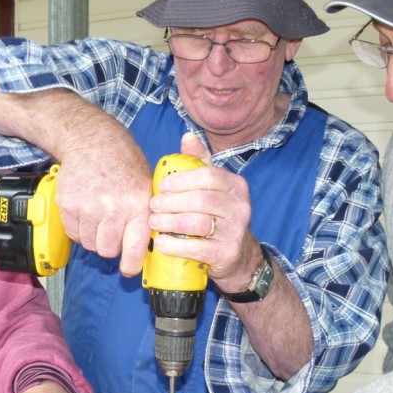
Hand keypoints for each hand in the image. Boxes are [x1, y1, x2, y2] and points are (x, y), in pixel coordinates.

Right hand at [53, 116, 153, 276]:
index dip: (130, 265)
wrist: (92, 140)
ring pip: (89, 244)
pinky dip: (79, 229)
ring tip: (99, 217)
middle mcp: (113, 209)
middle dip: (110, 246)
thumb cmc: (123, 163)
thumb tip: (146, 248)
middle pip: (108, 251)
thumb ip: (146, 216)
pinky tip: (86, 212)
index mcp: (138, 205)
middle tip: (112, 231)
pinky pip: (73, 233)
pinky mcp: (68, 205)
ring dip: (94, 237)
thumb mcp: (146, 186)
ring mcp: (88, 207)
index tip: (128, 268)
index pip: (133, 250)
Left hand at [148, 133, 263, 291]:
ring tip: (154, 222)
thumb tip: (187, 136)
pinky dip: (175, 245)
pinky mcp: (227, 254)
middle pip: (200, 200)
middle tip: (152, 206)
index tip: (162, 186)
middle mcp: (240, 207)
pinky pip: (198, 248)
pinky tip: (161, 243)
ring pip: (198, 223)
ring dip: (170, 222)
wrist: (238, 256)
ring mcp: (235, 232)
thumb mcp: (213, 188)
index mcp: (236, 186)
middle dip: (171, 202)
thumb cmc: (218, 216)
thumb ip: (200, 162)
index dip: (181, 180)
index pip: (208, 175)